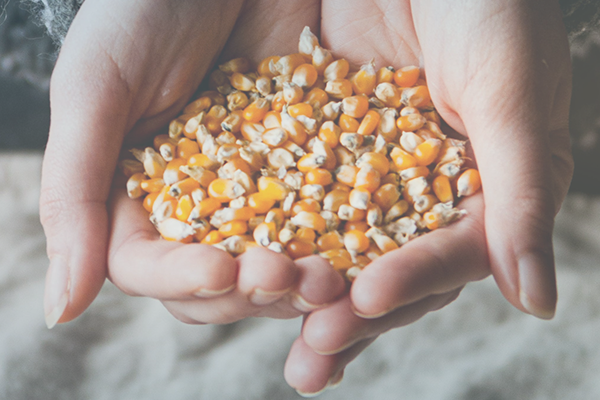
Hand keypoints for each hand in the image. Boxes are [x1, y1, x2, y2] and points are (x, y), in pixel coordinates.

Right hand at [40, 0, 345, 327]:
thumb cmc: (141, 13)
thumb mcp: (96, 92)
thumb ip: (73, 196)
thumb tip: (62, 309)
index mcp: (132, 201)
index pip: (148, 268)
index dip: (183, 279)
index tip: (221, 272)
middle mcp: (193, 209)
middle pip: (216, 282)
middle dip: (253, 288)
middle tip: (290, 277)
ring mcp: (251, 192)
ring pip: (272, 262)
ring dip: (301, 277)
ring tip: (333, 276)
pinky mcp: (301, 169)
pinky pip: (321, 216)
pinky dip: (338, 236)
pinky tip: (361, 245)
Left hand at [284, 0, 572, 393]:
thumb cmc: (483, 2)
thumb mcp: (505, 89)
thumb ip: (518, 195)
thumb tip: (537, 303)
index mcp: (484, 190)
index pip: (451, 255)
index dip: (412, 279)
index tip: (367, 298)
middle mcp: (426, 193)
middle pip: (391, 268)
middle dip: (352, 312)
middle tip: (313, 351)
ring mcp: (370, 173)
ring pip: (339, 246)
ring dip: (308, 291)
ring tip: (279, 333)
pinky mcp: (322, 146)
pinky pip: (295, 197)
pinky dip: (272, 233)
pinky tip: (242, 265)